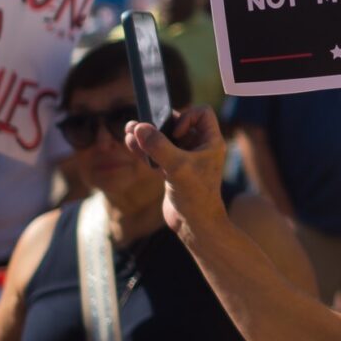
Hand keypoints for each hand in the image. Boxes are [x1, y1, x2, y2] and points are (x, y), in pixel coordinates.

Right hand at [126, 107, 229, 237]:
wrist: (195, 227)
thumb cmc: (196, 196)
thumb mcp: (177, 167)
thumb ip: (158, 146)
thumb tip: (139, 127)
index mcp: (211, 142)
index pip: (202, 114)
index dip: (186, 116)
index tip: (176, 134)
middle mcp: (199, 148)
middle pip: (178, 124)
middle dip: (159, 123)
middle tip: (139, 124)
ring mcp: (185, 160)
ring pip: (165, 141)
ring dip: (148, 136)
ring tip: (128, 130)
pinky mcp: (172, 172)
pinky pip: (158, 155)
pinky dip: (145, 149)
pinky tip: (130, 143)